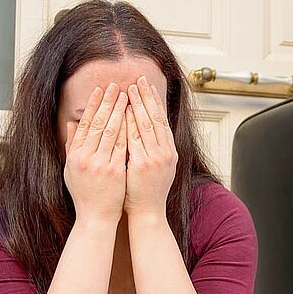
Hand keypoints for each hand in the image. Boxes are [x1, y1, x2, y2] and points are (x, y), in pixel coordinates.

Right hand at [64, 83, 127, 223]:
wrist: (96, 217)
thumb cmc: (84, 193)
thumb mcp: (71, 169)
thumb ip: (72, 145)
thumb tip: (71, 123)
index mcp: (75, 155)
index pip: (85, 123)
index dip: (94, 105)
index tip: (101, 89)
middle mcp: (85, 158)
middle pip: (98, 123)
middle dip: (108, 102)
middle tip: (117, 85)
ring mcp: (100, 165)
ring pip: (112, 131)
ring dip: (120, 110)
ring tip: (127, 95)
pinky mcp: (115, 172)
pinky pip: (123, 145)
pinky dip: (128, 129)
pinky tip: (134, 116)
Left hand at [124, 75, 177, 219]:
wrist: (148, 214)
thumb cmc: (145, 192)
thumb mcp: (153, 167)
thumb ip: (150, 148)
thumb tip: (144, 129)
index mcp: (169, 152)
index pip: (162, 120)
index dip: (155, 102)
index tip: (147, 86)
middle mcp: (166, 152)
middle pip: (156, 118)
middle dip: (147, 97)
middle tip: (139, 79)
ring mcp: (156, 158)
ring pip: (146, 125)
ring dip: (137, 105)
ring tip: (130, 88)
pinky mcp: (143, 165)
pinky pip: (135, 139)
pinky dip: (129, 123)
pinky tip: (123, 110)